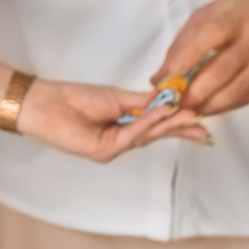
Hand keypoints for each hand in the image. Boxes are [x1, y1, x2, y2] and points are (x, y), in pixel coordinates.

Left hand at [14, 79, 209, 161]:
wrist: (45, 104)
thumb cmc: (73, 98)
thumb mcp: (114, 97)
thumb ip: (141, 102)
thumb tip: (168, 99)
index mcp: (123, 125)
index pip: (155, 125)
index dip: (177, 122)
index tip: (200, 117)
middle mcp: (120, 139)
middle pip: (155, 134)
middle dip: (180, 128)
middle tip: (204, 126)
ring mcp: (113, 148)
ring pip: (146, 136)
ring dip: (169, 125)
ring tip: (191, 115)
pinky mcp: (104, 151)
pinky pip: (131, 136)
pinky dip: (148, 124)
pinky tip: (163, 114)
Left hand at [152, 0, 248, 118]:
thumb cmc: (243, 11)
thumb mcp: (213, 12)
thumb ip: (185, 42)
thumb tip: (159, 77)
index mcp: (233, 17)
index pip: (208, 37)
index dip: (185, 59)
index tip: (165, 79)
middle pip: (220, 72)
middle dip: (193, 93)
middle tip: (171, 106)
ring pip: (234, 92)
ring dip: (207, 106)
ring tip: (187, 112)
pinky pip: (246, 98)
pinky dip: (223, 107)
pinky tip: (208, 108)